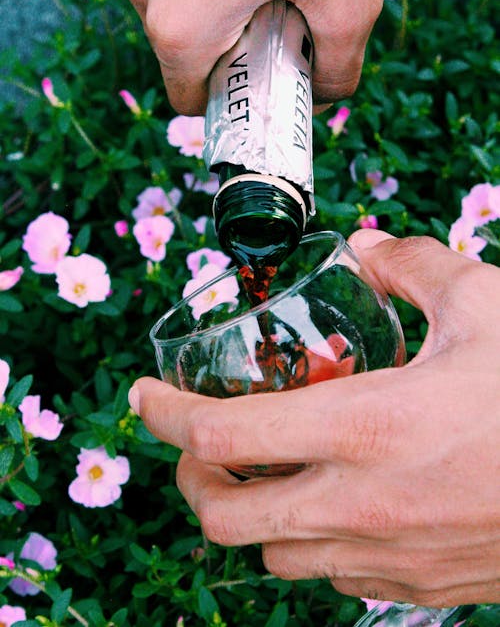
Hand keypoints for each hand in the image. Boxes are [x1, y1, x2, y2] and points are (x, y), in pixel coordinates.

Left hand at [129, 231, 499, 605]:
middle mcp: (360, 504)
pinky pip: (330, 576)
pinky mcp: (417, 585)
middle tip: (198, 441)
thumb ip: (415, 265)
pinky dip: (304, 541)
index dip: (164, 414)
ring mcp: (386, 556)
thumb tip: (368, 249)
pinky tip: (328, 501)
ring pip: (270, 557)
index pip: (220, 433)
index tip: (143, 395)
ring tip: (257, 471)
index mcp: (365, 427)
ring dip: (246, 513)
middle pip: (223, 517)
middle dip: (191, 477)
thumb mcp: (486, 304)